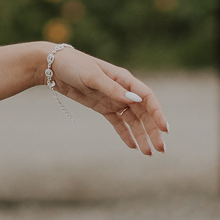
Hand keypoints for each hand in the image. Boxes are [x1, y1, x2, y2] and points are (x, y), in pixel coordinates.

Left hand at [49, 47, 169, 154]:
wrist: (54, 68)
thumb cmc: (75, 66)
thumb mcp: (93, 77)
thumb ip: (113, 89)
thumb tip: (135, 101)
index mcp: (124, 79)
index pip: (147, 98)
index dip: (158, 113)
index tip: (164, 129)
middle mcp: (122, 90)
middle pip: (143, 113)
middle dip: (153, 130)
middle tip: (161, 149)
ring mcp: (113, 100)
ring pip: (133, 121)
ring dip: (142, 135)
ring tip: (149, 152)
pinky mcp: (102, 107)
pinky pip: (118, 123)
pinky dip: (126, 134)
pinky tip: (133, 146)